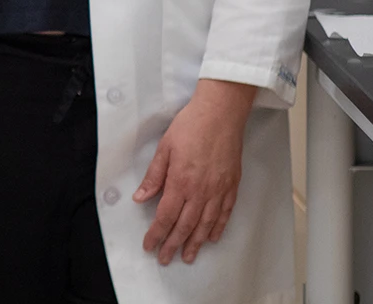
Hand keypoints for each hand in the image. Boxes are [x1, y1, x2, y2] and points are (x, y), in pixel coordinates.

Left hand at [133, 78, 256, 264]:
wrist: (221, 113)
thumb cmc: (191, 126)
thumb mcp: (164, 148)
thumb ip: (154, 176)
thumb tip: (141, 197)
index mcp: (181, 181)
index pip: (165, 215)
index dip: (156, 234)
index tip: (150, 245)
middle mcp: (201, 191)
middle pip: (185, 225)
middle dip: (173, 244)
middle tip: (166, 258)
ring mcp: (218, 190)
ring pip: (206, 224)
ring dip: (195, 242)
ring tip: (188, 256)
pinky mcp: (232, 185)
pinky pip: (225, 213)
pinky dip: (218, 228)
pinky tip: (211, 237)